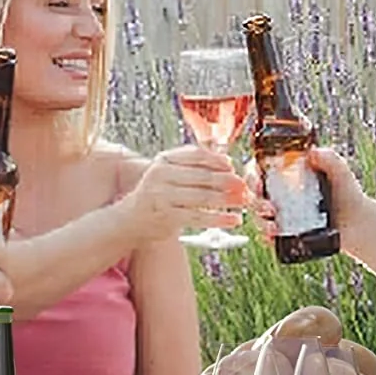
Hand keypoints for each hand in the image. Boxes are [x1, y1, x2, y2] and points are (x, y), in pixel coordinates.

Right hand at [124, 144, 250, 245]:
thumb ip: (193, 166)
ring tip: (244, 202)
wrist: (131, 220)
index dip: (216, 160)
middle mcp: (161, 175)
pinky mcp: (167, 217)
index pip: (195, 155)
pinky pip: (199, 217)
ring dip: (227, 200)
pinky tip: (233, 219)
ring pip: (203, 197)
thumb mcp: (169, 173)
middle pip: (202, 176)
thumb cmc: (157, 194)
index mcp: (163, 161)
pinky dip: (219, 219)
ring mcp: (162, 196)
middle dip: (228, 182)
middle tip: (245, 187)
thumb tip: (228, 164)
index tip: (232, 167)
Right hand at [249, 143, 370, 246]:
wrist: (358, 222)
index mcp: (286, 175)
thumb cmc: (348, 193)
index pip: (259, 170)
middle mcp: (279, 194)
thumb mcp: (340, 172)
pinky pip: (268, 235)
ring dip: (259, 219)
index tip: (259, 180)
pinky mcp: (285, 232)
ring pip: (257, 215)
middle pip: (253, 194)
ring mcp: (281, 214)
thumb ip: (329, 158)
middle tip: (268, 206)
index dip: (252, 175)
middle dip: (254, 199)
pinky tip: (273, 235)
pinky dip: (266, 235)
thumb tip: (313, 152)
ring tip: (273, 225)